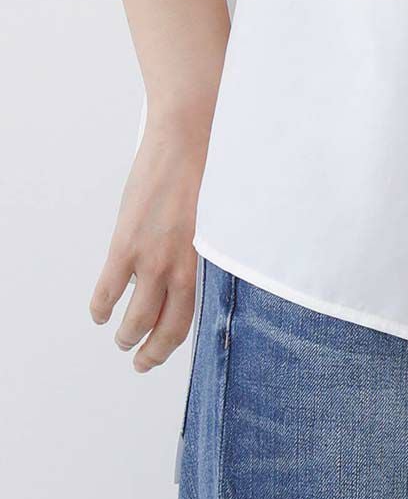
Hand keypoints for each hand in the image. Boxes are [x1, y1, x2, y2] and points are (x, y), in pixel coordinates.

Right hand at [89, 112, 209, 372]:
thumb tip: (193, 271)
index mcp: (206, 259)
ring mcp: (151, 257)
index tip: (163, 352)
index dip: (173, 342)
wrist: (188, 137)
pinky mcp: (126, 243)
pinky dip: (101, 308)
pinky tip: (100, 314)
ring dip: (125, 336)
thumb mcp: (215, 218)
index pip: (189, 317)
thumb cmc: (209, 169)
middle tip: (141, 361)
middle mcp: (181, 265)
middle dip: (151, 353)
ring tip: (122, 339)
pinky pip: (107, 291)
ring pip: (134, 319)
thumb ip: (203, 248)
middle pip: (164, 329)